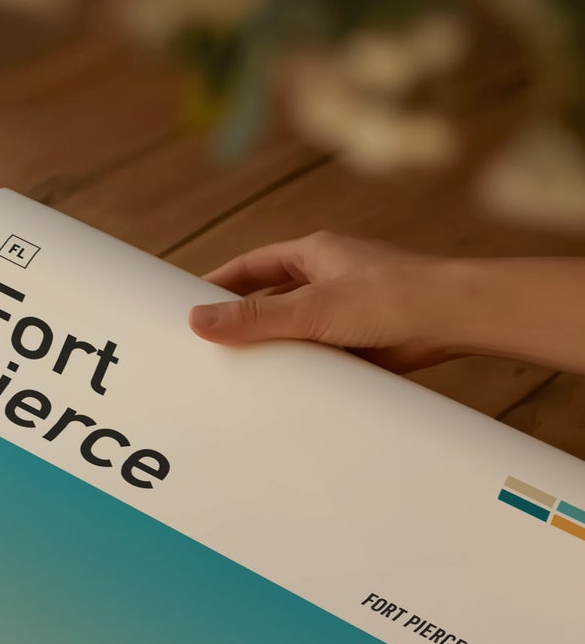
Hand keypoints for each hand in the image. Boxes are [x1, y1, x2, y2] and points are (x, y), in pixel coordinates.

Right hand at [189, 231, 457, 371]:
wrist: (454, 320)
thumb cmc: (391, 297)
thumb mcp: (311, 308)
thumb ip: (254, 317)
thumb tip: (197, 320)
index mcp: (315, 254)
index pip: (252, 266)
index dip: (219, 284)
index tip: (189, 304)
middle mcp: (328, 278)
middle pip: (270, 299)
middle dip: (242, 321)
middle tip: (207, 345)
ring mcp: (344, 310)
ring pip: (293, 329)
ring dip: (272, 348)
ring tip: (236, 374)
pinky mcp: (359, 340)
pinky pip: (317, 354)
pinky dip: (299, 368)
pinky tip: (282, 389)